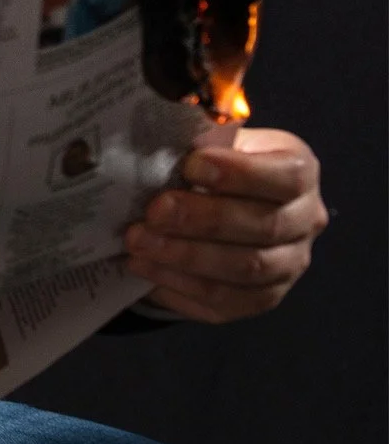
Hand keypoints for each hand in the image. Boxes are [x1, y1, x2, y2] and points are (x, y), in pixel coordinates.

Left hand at [125, 127, 326, 322]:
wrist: (217, 201)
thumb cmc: (214, 165)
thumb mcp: (213, 143)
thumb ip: (200, 144)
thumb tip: (165, 145)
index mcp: (300, 171)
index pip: (288, 176)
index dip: (240, 173)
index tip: (190, 165)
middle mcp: (304, 221)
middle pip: (264, 226)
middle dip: (202, 219)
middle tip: (154, 211)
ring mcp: (288, 266)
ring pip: (244, 269)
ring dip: (185, 256)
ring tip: (139, 241)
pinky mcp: (261, 298)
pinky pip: (224, 300)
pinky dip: (179, 283)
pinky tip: (145, 267)